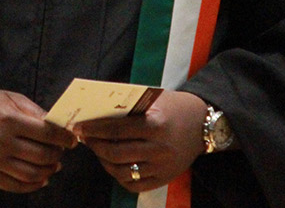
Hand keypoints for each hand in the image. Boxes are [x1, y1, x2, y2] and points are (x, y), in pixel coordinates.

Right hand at [0, 89, 76, 192]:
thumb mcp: (8, 98)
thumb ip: (33, 111)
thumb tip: (57, 125)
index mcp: (8, 119)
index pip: (46, 133)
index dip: (64, 139)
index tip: (71, 140)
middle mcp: (0, 141)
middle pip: (41, 156)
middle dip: (57, 155)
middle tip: (61, 152)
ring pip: (30, 174)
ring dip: (48, 172)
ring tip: (53, 165)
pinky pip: (13, 186)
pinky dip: (32, 186)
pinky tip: (40, 179)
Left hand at [77, 91, 206, 192]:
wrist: (204, 125)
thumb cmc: (175, 106)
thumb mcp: (154, 99)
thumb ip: (129, 106)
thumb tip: (98, 112)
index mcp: (155, 123)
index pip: (116, 129)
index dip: (94, 129)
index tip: (80, 127)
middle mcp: (158, 148)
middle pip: (116, 152)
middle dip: (95, 146)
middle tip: (85, 139)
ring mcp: (162, 166)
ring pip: (122, 171)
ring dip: (104, 161)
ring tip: (98, 151)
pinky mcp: (164, 178)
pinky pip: (135, 184)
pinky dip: (120, 176)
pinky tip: (113, 165)